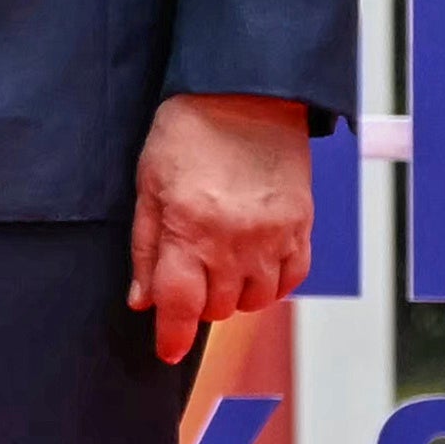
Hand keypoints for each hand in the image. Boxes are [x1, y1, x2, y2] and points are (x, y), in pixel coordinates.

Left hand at [128, 91, 312, 364]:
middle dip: (198, 302)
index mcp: (189, 230)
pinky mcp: (301, 225)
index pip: (179, 306)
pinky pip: (292, 278)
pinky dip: (272, 281)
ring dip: (235, 294)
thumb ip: (146, 248)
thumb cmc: (188, 133)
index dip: (171, 336)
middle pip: (217, 308)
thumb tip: (143, 300)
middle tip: (190, 276)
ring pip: (255, 301)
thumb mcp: (149, 186)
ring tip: (222, 264)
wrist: (245, 93)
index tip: (167, 349)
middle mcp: (234, 241)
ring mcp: (273, 236)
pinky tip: (255, 261)